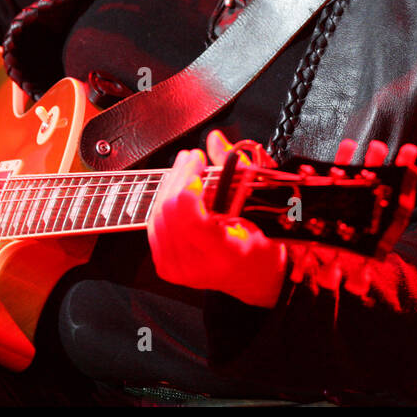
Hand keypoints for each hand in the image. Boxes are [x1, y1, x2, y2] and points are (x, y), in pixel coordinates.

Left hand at [147, 130, 286, 307]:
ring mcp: (178, 270)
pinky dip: (164, 204)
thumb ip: (237, 169)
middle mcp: (197, 267)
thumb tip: (214, 139)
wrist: (254, 277)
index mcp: (224, 255)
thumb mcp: (260, 207)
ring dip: (170, 186)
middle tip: (193, 158)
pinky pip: (154, 227)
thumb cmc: (262, 243)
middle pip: (170, 212)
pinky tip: (177, 190)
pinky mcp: (166, 268)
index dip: (188, 184)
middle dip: (179, 176)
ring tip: (186, 169)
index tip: (200, 163)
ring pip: (157, 216)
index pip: (190, 218)